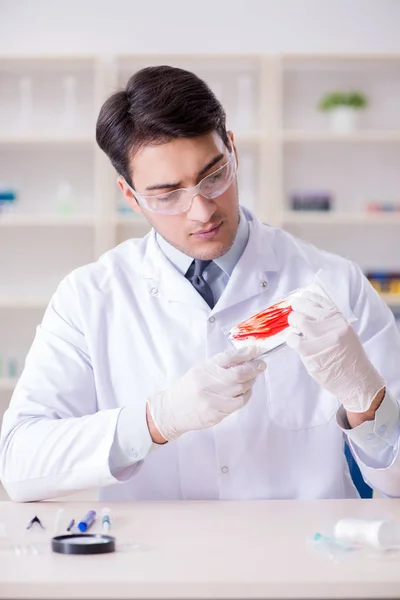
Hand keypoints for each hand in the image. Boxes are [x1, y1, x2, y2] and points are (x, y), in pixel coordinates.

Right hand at [146, 346, 266, 441]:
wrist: (173, 411)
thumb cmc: (188, 388)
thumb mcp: (200, 370)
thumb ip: (219, 365)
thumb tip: (244, 358)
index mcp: (204, 369)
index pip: (228, 358)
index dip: (245, 353)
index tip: (256, 350)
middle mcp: (208, 383)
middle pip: (238, 374)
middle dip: (254, 368)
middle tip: (261, 365)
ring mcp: (213, 400)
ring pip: (241, 388)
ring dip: (251, 381)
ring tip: (252, 377)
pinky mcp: (217, 413)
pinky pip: (238, 402)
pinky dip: (246, 395)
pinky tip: (245, 391)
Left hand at [286, 291, 384, 413]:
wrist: (357, 381)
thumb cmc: (350, 359)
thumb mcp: (346, 334)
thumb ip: (331, 323)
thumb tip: (310, 312)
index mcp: (340, 320)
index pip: (320, 301)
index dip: (308, 298)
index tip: (301, 297)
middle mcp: (331, 326)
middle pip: (305, 307)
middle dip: (296, 307)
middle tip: (294, 312)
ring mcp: (319, 338)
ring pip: (297, 320)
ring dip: (293, 322)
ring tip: (295, 328)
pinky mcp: (309, 351)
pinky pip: (292, 339)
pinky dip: (291, 339)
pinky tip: (295, 342)